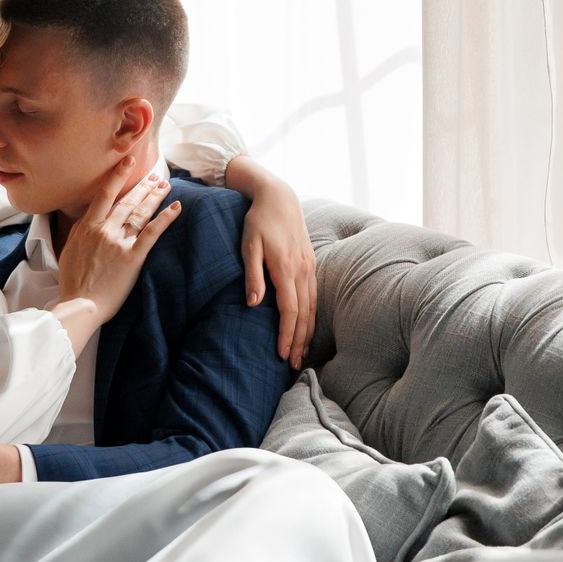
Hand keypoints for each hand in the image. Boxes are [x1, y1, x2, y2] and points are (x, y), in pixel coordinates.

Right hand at [55, 165, 182, 320]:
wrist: (81, 304)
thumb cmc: (73, 282)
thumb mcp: (69, 250)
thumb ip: (81, 231)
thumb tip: (89, 219)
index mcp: (87, 227)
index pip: (105, 194)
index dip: (118, 176)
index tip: (129, 161)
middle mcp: (104, 230)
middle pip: (128, 201)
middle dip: (143, 186)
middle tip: (156, 175)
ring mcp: (120, 243)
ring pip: (141, 213)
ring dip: (155, 197)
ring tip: (165, 185)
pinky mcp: (134, 257)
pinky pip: (153, 233)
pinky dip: (166, 218)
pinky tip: (176, 207)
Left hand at [239, 178, 316, 368]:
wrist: (279, 197)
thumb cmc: (258, 221)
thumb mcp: (248, 245)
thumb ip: (252, 275)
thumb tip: (254, 303)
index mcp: (286, 268)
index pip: (290, 310)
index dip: (288, 335)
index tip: (283, 354)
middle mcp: (302, 270)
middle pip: (304, 313)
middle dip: (300, 341)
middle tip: (294, 365)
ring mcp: (309, 266)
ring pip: (312, 306)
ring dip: (308, 331)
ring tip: (302, 353)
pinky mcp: (310, 263)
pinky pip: (314, 295)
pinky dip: (312, 315)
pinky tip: (307, 326)